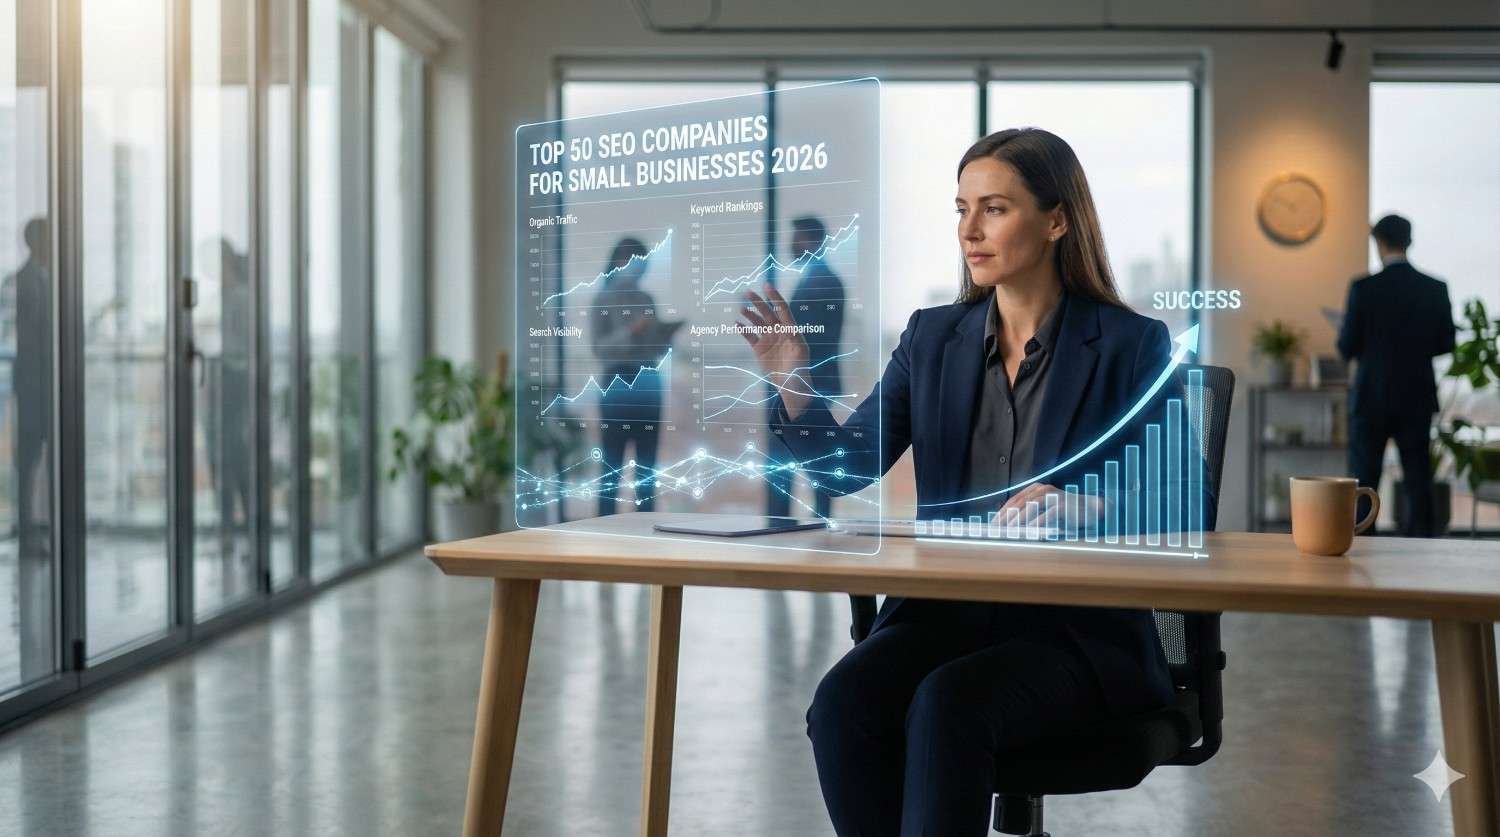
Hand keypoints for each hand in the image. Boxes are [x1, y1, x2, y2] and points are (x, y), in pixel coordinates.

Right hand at [738, 283, 811, 418]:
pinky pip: (750, 336)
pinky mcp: (759, 349)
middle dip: (758, 302)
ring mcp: (768, 339)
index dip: (775, 297)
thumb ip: (794, 338)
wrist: (791, 385)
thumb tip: (790, 327)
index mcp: (790, 329)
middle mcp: (779, 331)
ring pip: (757, 322)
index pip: (782, 309)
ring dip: (749, 314)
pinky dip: (743, 329)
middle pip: (767, 313)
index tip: (767, 286)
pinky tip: (737, 323)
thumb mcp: (800, 352)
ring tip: (742, 309)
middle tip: (748, 292)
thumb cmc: (800, 369)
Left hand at [997, 482, 1105, 530]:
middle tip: (996, 530)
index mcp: (1035, 488)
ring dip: (1018, 520)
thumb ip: (1029, 512)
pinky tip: (1029, 531)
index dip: (1002, 513)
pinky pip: (1047, 514)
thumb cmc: (1064, 512)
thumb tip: (1008, 524)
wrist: (1090, 509)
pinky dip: (1037, 523)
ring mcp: (1054, 495)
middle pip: (1019, 503)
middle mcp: (1043, 489)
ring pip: (1031, 507)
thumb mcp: (1044, 509)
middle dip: (1006, 517)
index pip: (1014, 500)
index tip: (992, 525)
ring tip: (1009, 531)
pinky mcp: (1064, 504)